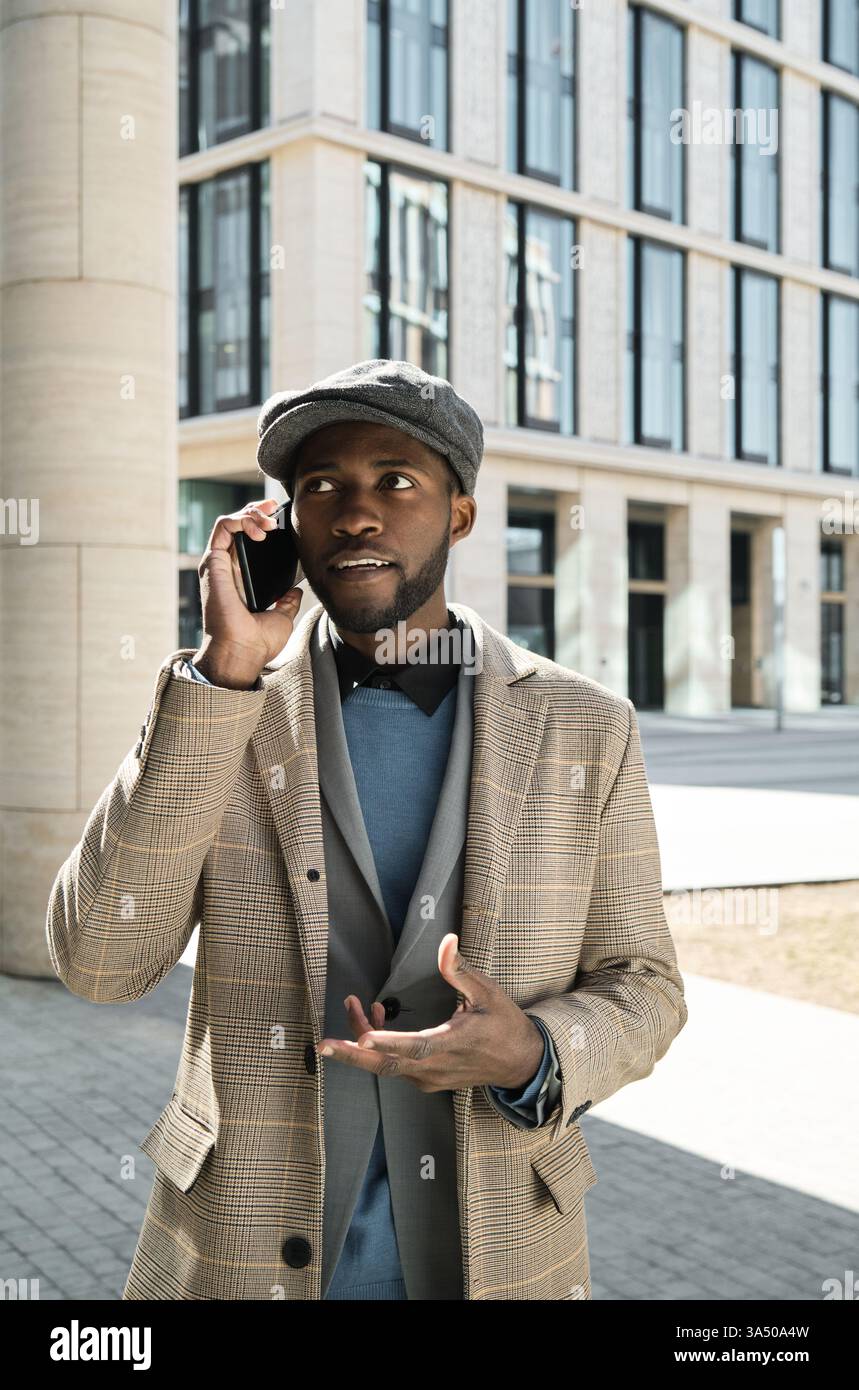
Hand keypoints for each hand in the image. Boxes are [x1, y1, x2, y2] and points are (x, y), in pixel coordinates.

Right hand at [194, 498, 303, 686]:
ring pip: (229, 521)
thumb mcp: (281, 617)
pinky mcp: (213, 563)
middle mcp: (226, 568)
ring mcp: (217, 564)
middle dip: (257, 510)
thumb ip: (286, 601)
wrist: (242, 652)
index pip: (247, 540)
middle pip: (237, 525)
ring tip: (269, 520)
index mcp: (240, 579)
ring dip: (251, 513)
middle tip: (275, 508)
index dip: (260, 522)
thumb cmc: (256, 642)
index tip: (278, 517)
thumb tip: (296, 591)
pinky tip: (260, 530)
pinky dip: (240, 520)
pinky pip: (222, 527)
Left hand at [317, 934, 545, 1092]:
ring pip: (386, 1065)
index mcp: (452, 1044)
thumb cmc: (504, 1024)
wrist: (521, 1063)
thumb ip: (461, 970)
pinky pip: (394, 1066)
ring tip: (355, 1006)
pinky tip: (376, 1023)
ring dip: (364, 1040)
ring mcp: (429, 1078)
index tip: (362, 1036)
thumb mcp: (487, 993)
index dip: (388, 1042)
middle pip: (386, 1066)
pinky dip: (379, 1047)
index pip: (415, 1047)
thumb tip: (447, 941)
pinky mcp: (426, 1080)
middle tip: (324, 1044)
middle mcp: (435, 1067)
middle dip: (352, 1054)